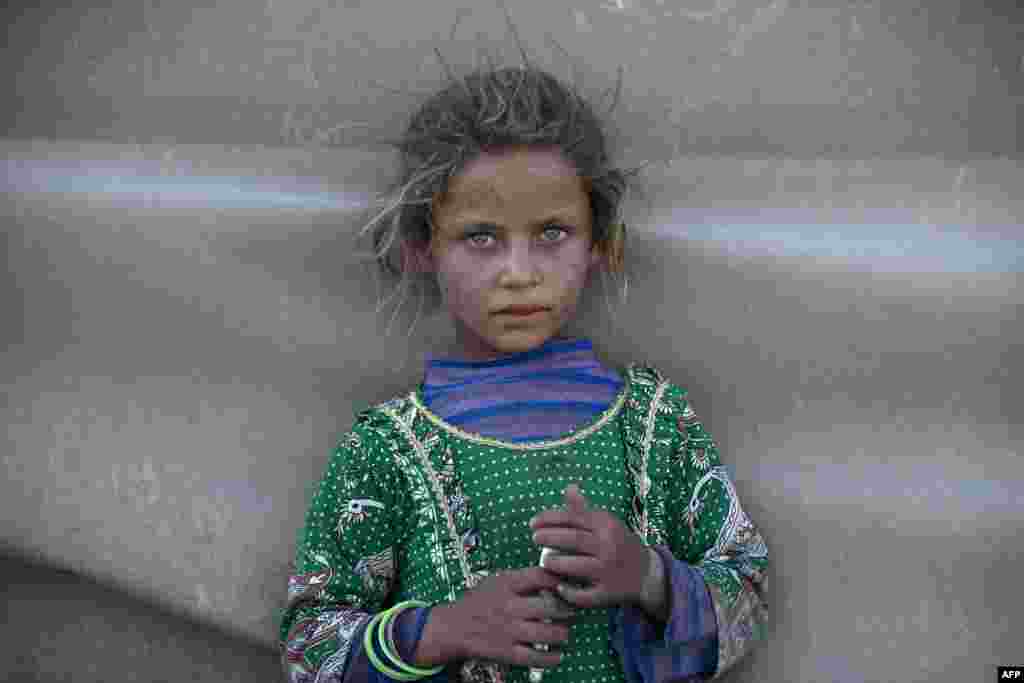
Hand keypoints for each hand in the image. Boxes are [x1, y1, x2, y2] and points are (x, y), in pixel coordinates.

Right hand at [443, 566, 577, 668]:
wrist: (454, 627)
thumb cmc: (479, 602)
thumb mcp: (497, 581)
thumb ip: (523, 578)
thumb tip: (554, 575)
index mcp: (507, 584)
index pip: (541, 576)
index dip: (560, 580)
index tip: (569, 585)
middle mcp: (509, 606)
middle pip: (550, 606)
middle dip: (568, 610)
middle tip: (573, 612)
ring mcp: (509, 630)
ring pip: (548, 632)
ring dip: (563, 633)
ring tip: (565, 633)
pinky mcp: (507, 652)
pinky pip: (536, 657)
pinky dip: (552, 657)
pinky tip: (557, 654)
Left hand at [529, 483, 651, 609]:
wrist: (646, 572)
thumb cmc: (618, 544)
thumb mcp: (605, 523)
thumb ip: (583, 509)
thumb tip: (569, 488)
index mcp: (606, 526)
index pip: (574, 518)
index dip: (549, 519)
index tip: (532, 523)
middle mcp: (609, 546)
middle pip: (574, 540)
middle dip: (549, 538)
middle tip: (534, 538)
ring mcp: (609, 571)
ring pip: (578, 567)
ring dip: (556, 563)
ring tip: (544, 561)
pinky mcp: (608, 593)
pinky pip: (585, 595)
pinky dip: (570, 591)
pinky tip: (559, 586)